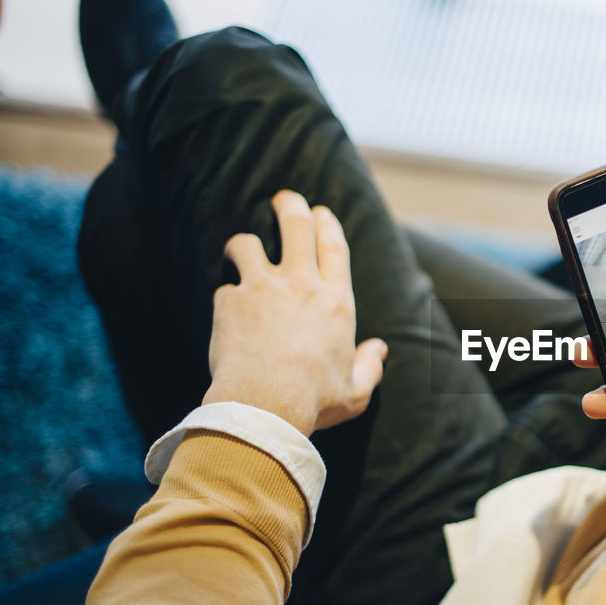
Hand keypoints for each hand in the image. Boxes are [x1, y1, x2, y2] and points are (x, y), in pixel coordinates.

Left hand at [202, 190, 387, 435]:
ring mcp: (263, 288)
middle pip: (296, 226)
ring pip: (248, 243)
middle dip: (290, 205)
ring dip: (243, 244)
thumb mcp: (355, 392)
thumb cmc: (314, 401)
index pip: (335, 247)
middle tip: (283, 199)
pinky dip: (226, 298)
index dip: (327, 224)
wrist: (265, 406)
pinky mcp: (230, 301)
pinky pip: (225, 288)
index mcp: (337, 302)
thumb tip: (380, 350)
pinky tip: (226, 312)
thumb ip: (370, 367)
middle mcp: (302, 285)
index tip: (321, 212)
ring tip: (240, 249)